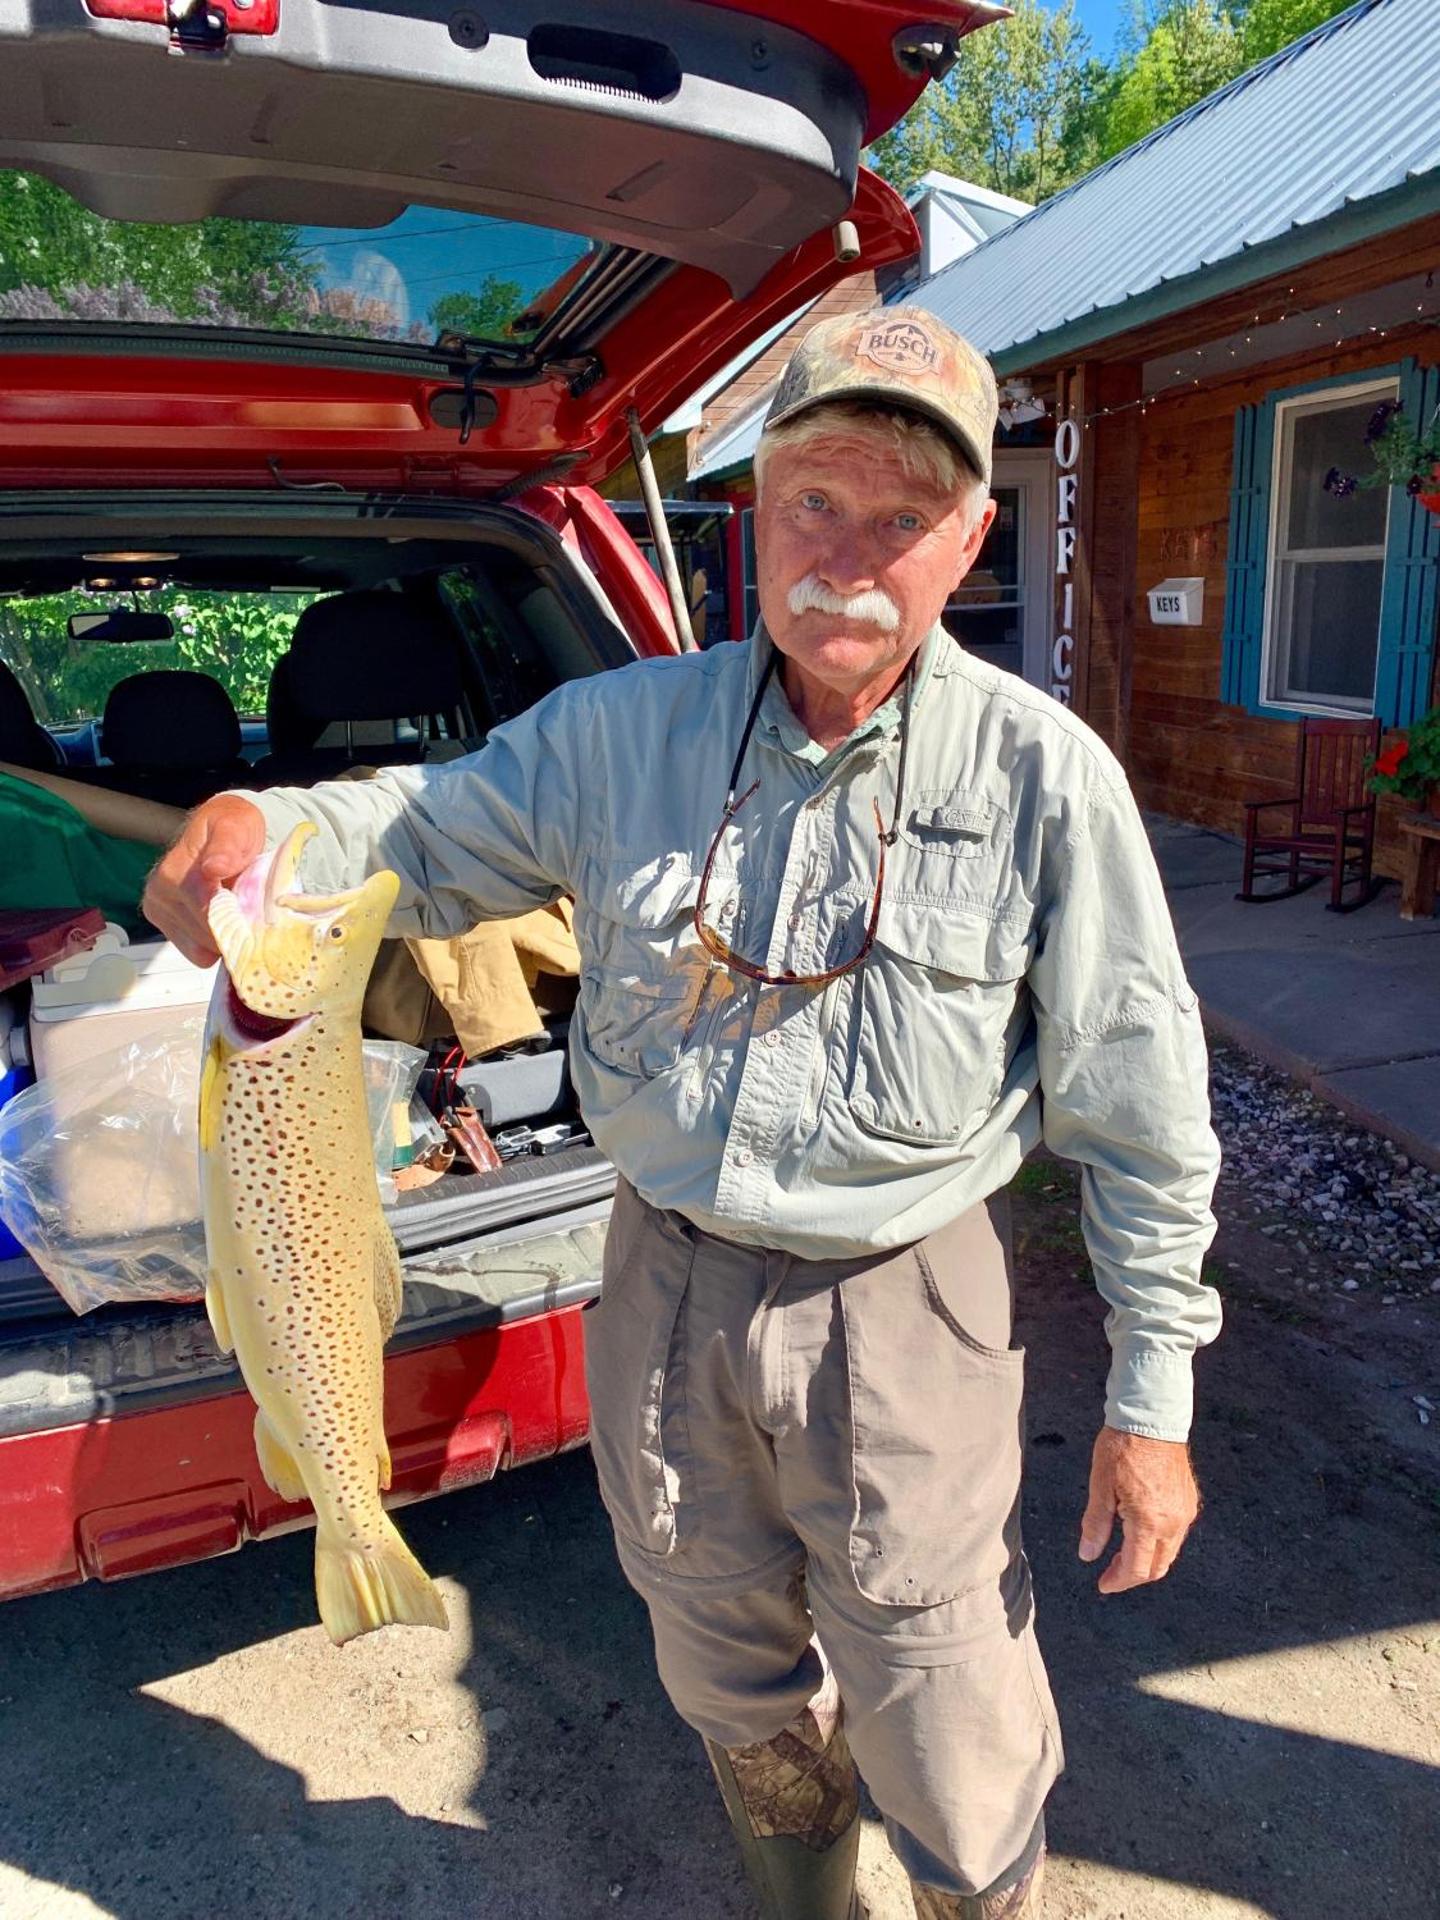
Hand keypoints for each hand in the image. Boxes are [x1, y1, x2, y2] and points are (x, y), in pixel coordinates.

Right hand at [142, 794, 266, 965]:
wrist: (222, 826)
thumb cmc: (232, 826)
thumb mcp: (236, 826)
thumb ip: (227, 845)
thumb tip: (213, 867)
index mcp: (172, 874)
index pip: (207, 915)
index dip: (238, 918)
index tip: (259, 913)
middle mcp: (159, 894)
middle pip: (206, 935)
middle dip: (234, 928)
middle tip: (253, 911)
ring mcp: (160, 912)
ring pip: (203, 949)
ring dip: (226, 936)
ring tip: (238, 912)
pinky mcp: (167, 926)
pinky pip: (198, 954)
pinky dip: (217, 946)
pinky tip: (226, 923)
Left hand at [1078, 1426, 1199, 1593]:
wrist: (1151, 1419)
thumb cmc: (1122, 1448)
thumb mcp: (1100, 1485)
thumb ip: (1096, 1524)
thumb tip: (1088, 1555)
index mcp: (1149, 1522)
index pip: (1137, 1569)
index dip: (1118, 1581)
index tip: (1103, 1585)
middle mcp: (1173, 1523)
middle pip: (1157, 1567)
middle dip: (1133, 1576)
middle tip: (1110, 1574)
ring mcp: (1184, 1513)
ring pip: (1169, 1553)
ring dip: (1147, 1561)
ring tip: (1122, 1555)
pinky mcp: (1189, 1501)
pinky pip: (1176, 1535)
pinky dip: (1159, 1544)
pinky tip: (1140, 1534)